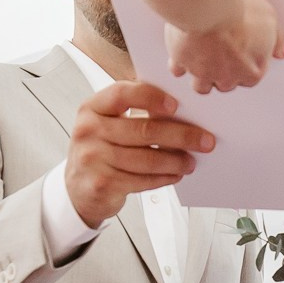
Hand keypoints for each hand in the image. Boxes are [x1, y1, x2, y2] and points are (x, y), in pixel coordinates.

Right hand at [65, 80, 215, 227]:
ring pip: (147, 159)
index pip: (122, 94)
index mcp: (92, 108)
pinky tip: (176, 174)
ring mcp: (92, 159)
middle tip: (206, 140)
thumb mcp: (107, 124)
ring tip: (192, 161)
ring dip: (176, 160)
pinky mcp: (101, 184)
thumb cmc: (101, 149)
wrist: (77, 188)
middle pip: (143, 130)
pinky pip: (142, 180)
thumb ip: (133, 112)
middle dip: (181, 135)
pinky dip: (164, 178)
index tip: (177, 105)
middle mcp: (88, 131)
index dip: (151, 97)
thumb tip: (181, 111)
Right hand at [163, 0, 283, 92]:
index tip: (243, 53)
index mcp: (252, 71)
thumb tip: (281, 52)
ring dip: (203, 75)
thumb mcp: (269, 19)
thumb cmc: (240, 10)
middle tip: (223, 54)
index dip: (246, 64)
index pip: (251, 78)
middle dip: (225, 72)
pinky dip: (180, 63)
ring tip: (203, 60)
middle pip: (226, 84)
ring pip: (201, 86)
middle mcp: (227, 78)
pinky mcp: (181, 61)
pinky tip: (183, 53)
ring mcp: (202, 72)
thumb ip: (277, 40)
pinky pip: (178, 69)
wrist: (208, 4)